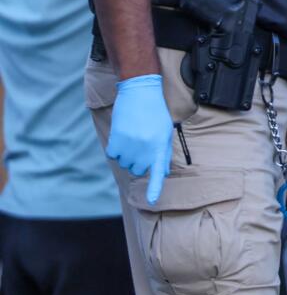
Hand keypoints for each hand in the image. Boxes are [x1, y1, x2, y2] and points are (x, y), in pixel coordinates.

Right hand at [106, 74, 174, 203]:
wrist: (140, 92)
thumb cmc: (155, 113)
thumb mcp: (165, 132)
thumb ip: (163, 154)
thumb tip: (163, 173)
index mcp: (160, 147)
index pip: (158, 172)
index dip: (155, 188)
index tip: (154, 202)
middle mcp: (145, 149)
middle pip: (137, 170)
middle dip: (139, 161)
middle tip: (142, 145)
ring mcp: (130, 145)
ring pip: (124, 163)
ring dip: (127, 154)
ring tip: (133, 137)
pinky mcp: (116, 140)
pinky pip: (113, 155)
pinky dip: (115, 149)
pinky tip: (122, 136)